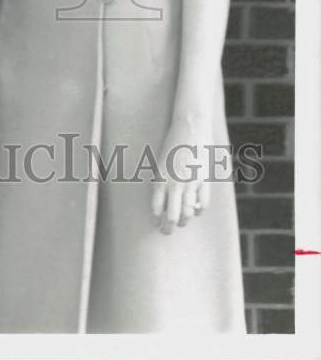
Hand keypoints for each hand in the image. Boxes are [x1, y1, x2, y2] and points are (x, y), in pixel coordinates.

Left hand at [151, 116, 214, 233]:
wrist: (189, 127)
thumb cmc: (172, 143)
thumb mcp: (161, 161)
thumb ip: (162, 179)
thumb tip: (164, 200)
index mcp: (161, 177)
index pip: (156, 206)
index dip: (156, 218)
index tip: (155, 222)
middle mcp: (175, 182)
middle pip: (172, 214)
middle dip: (168, 226)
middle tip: (166, 232)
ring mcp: (191, 182)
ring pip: (188, 213)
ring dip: (183, 221)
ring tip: (180, 224)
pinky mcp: (204, 180)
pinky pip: (202, 204)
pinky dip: (198, 211)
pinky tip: (194, 211)